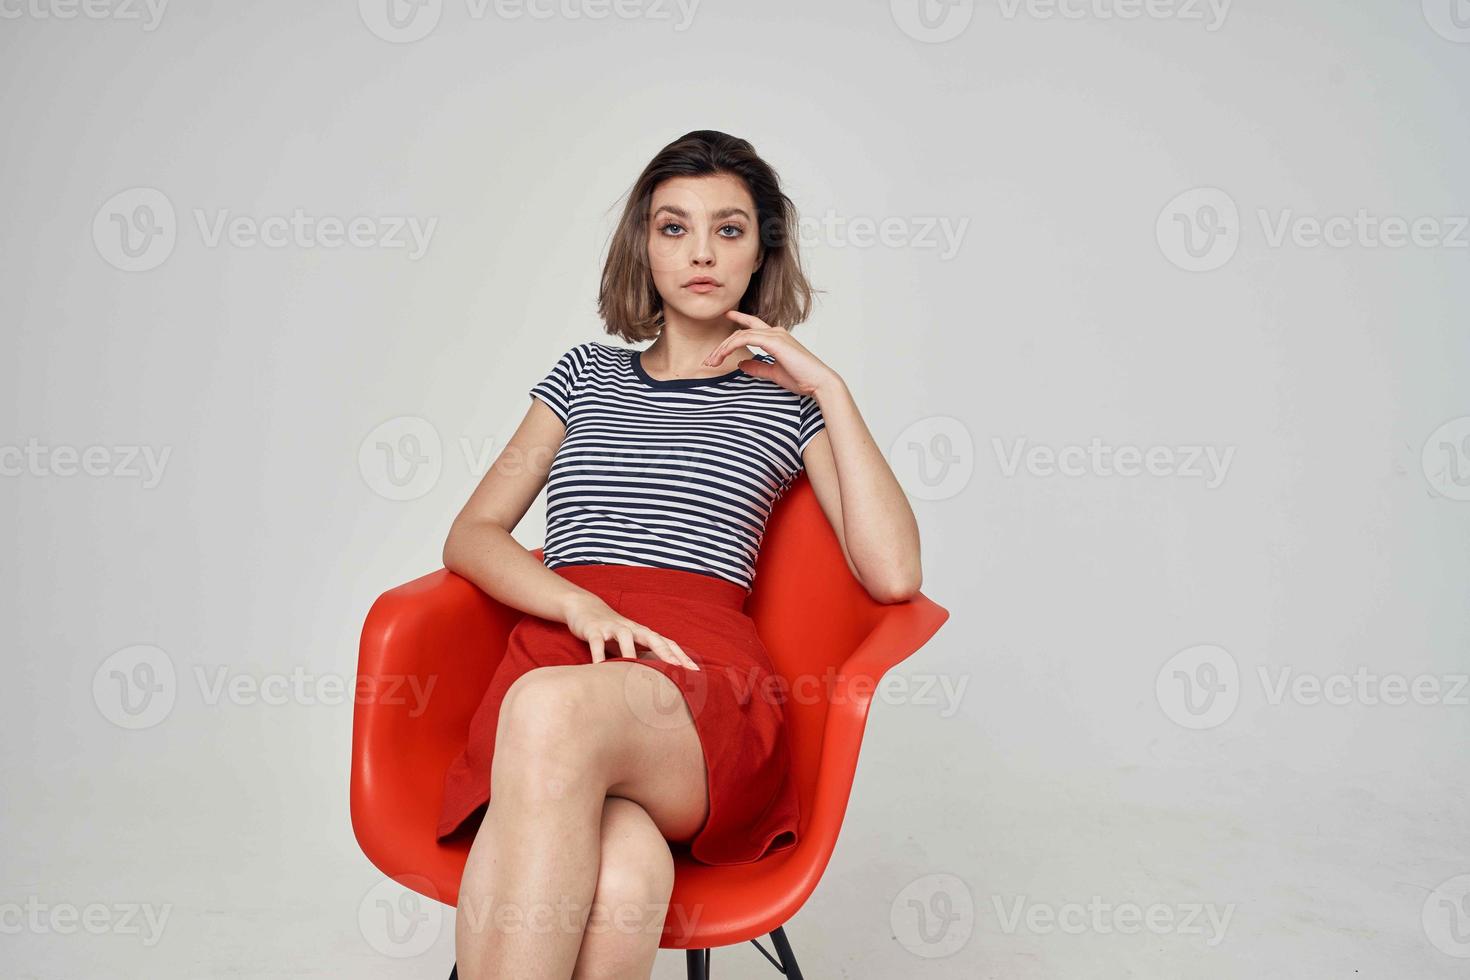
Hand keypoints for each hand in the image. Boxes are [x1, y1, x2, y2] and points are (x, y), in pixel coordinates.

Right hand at [562, 593, 700, 670]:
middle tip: (676, 669)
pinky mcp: (594, 629)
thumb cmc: (613, 631)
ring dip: (631, 652)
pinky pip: (597, 642)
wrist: (585, 607)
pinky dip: (598, 654)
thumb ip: (644, 658)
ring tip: (636, 671)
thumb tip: (662, 680)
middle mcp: (632, 629)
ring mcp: (613, 627)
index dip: (681, 656)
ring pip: (625, 637)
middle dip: (665, 652)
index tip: (695, 672)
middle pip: (652, 638)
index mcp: (644, 633)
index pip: (667, 643)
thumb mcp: (630, 645)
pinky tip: (600, 667)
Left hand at [707, 310, 841, 398]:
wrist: (818, 381)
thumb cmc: (802, 378)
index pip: (753, 324)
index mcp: (777, 337)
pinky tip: (724, 355)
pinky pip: (746, 338)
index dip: (739, 318)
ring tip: (712, 361)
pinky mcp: (774, 342)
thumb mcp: (774, 373)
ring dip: (723, 348)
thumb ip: (757, 367)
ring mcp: (775, 335)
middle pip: (742, 331)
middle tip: (709, 359)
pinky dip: (732, 346)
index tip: (727, 315)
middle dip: (723, 345)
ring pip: (741, 335)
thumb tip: (741, 364)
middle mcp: (775, 332)